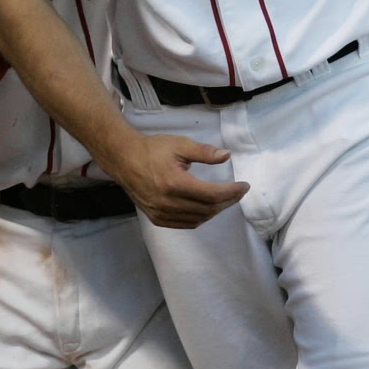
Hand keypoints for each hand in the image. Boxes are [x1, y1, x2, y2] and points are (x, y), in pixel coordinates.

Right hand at [110, 133, 249, 229]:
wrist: (124, 160)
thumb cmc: (153, 149)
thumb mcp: (179, 144)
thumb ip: (204, 152)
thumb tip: (226, 156)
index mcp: (175, 183)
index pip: (211, 194)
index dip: (231, 192)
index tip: (244, 186)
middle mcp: (168, 203)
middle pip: (208, 209)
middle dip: (227, 201)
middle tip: (238, 192)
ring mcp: (162, 214)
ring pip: (198, 219)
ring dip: (216, 210)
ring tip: (225, 199)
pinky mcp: (157, 219)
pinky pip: (186, 224)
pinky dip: (201, 218)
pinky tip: (207, 208)